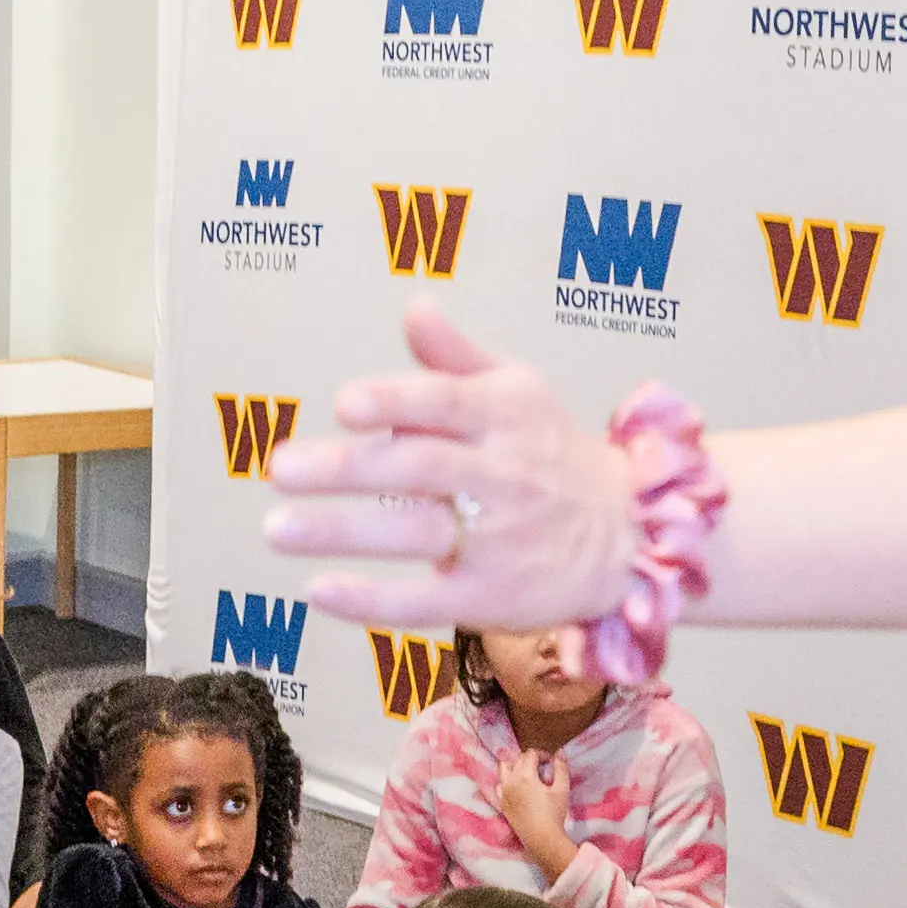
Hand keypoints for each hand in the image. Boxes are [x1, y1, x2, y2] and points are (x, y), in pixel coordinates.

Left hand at [261, 310, 655, 636]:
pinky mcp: (493, 598)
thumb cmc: (552, 454)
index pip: (446, 402)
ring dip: (343, 533)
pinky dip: (371, 599)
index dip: (396, 401)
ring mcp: (499, 540)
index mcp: (505, 417)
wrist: (630, 537)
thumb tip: (414, 306)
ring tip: (276, 529)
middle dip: (347, 470)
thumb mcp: (519, 392)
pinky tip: (318, 590)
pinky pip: (426, 601)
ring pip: (416, 532)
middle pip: (421, 469)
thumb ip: (455, 359)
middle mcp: (504, 476)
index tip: (344, 405)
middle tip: (279, 470)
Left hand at [493, 743, 579, 875]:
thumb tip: (559, 753)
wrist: (541, 838)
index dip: (542, 754)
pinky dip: (507, 781)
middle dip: (530, 759)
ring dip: (515, 766)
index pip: (530, 754)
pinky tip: (517, 787)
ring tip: (527, 774)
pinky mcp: (502, 803)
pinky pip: (500, 785)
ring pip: (504, 769)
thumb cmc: (553, 814)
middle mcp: (511, 781)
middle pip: (517, 760)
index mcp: (525, 776)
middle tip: (542, 768)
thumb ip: (561, 768)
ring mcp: (504, 792)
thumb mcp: (562, 789)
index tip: (550, 762)